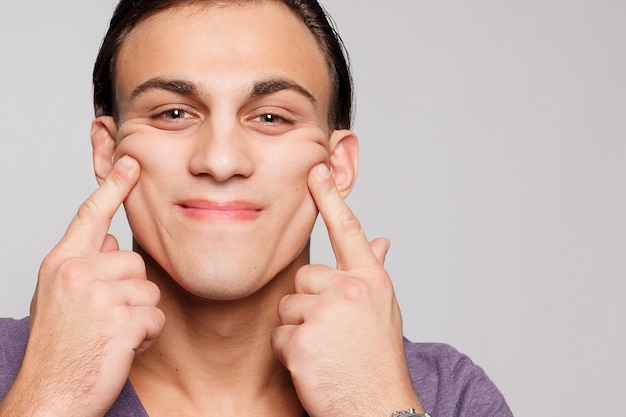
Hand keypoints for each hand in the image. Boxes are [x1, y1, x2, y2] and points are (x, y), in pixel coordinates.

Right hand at [0, 156, 164, 416]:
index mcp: (61, 264)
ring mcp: (99, 296)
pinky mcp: (121, 320)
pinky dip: (145, 337)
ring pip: (149, 290)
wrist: (49, 398)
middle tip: (105, 320)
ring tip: (110, 336)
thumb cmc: (57, 350)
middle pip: (134, 262)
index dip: (113, 187)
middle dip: (130, 292)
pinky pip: (155, 318)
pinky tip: (120, 349)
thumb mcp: (59, 299)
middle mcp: (77, 273)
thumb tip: (111, 241)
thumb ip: (85, 267)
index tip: (131, 162)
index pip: (90, 215)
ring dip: (138, 317)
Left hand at [272, 163, 422, 416]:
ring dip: (299, 328)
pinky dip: (290, 351)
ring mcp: (325, 314)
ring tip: (326, 349)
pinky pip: (280, 333)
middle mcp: (350, 290)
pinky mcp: (301, 340)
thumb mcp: (384, 311)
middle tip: (332, 332)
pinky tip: (314, 364)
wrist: (377, 408)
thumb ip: (374, 272)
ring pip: (288, 305)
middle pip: (304, 276)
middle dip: (310, 303)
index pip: (347, 230)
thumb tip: (382, 241)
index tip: (316, 169)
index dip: (330, 197)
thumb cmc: (378, 361)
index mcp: (371, 281)